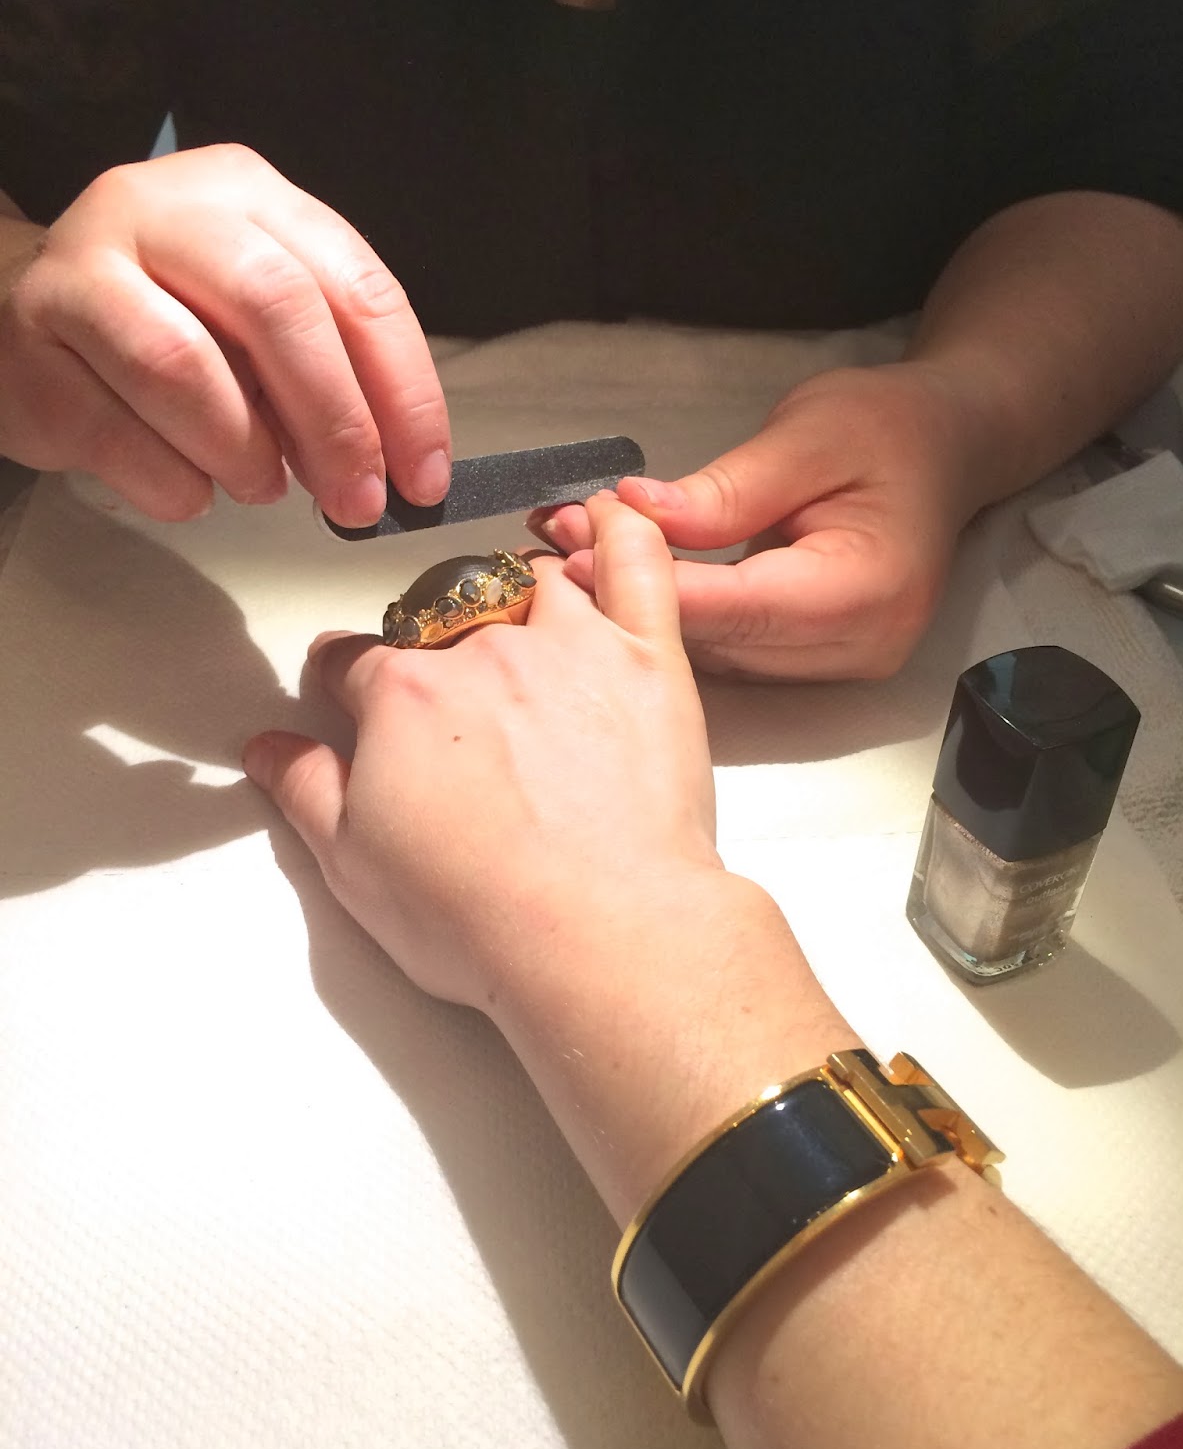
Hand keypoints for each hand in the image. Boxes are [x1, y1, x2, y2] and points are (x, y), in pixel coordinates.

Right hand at [0, 145, 448, 526]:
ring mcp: (82, 270)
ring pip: (184, 368)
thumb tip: (394, 465)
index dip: (404, 390)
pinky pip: (116, 434)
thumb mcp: (261, 319)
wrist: (22, 309)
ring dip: (243, 453)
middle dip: (335, 422)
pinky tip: (190, 488)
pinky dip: (173, 485)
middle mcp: (161, 209)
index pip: (356, 284)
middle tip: (357, 503)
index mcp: (247, 193)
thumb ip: (329, 367)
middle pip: (275, 306)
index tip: (423, 475)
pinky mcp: (29, 343)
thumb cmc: (172, 318)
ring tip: (260, 485)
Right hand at [242, 494, 721, 1007]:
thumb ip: (305, 791)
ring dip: (516, 592)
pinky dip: (619, 527)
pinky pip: (636, 562)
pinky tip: (604, 514)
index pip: (353, 659)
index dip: (344, 676)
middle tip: (454, 709)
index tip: (347, 691)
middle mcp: (482, 651)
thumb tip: (269, 747)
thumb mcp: (352, 866)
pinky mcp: (648, 660)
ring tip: (520, 628)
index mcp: (403, 696)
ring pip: (531, 583)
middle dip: (433, 644)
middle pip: (442, 617)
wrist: (602, 935)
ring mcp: (571, 646)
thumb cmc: (482, 912)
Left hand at [536, 363, 988, 680]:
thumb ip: (724, 491)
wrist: (948, 448)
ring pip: (717, 657)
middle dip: (634, 596)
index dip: (653, 584)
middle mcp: (856, 647)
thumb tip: (635, 513)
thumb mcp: (805, 437)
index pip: (739, 606)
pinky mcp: (816, 665)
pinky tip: (626, 578)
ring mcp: (838, 667)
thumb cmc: (887, 430)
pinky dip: (679, 617)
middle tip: (559, 541)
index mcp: (864, 591)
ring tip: (578, 551)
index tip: (579, 551)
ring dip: (645, 610)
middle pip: (721, 643)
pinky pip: (731, 653)